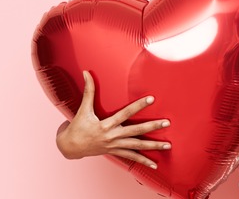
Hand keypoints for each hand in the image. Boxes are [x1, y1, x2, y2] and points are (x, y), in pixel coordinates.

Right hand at [56, 70, 170, 168]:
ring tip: (168, 146)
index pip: (125, 113)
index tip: (151, 99)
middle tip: (167, 123)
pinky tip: (155, 165)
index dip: (138, 106)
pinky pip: (131, 157)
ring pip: (137, 146)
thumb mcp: (83, 109)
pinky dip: (143, 161)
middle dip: (152, 127)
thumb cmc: (77, 127)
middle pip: (136, 131)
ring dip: (153, 147)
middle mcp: (112, 136)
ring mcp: (115, 146)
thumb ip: (88, 90)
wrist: (69, 147)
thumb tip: (86, 72)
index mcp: (106, 125)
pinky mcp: (115, 152)